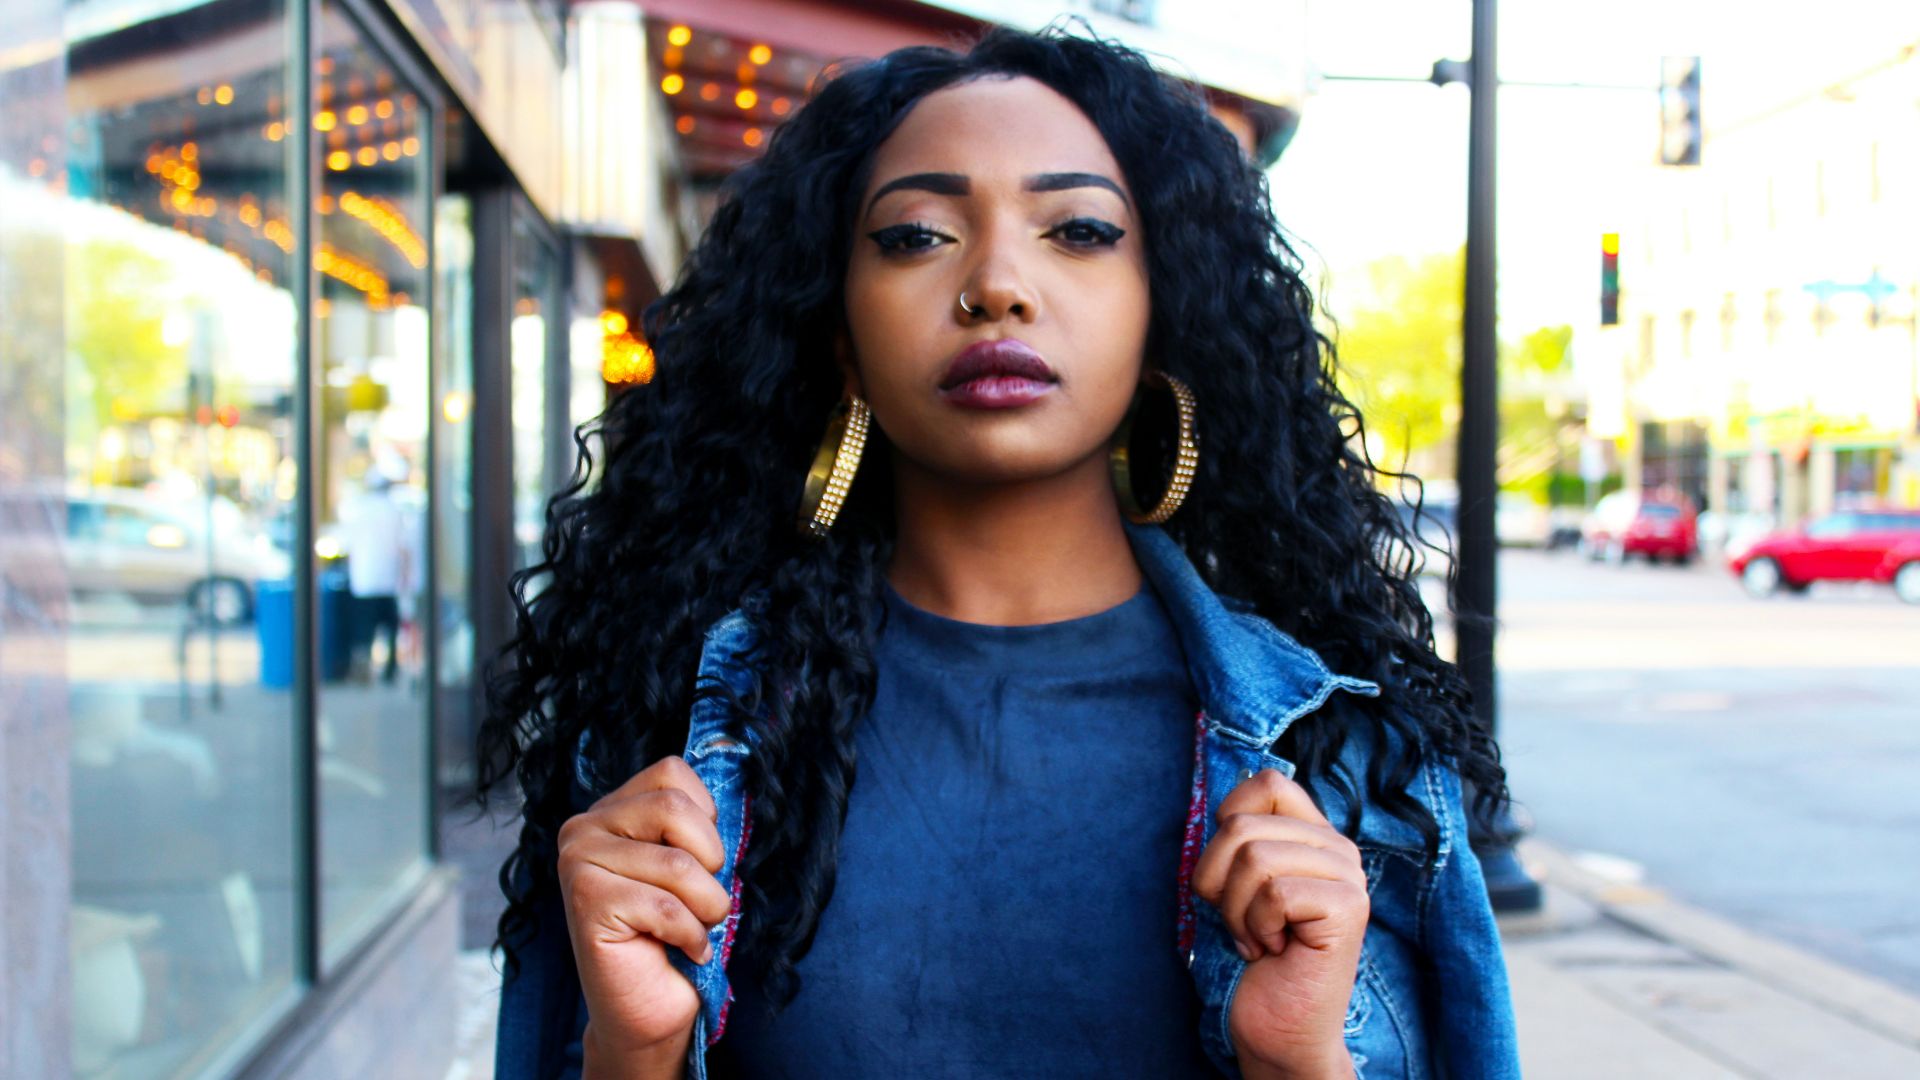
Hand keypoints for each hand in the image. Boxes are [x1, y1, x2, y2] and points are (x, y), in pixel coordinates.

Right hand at [557, 755, 731, 1073]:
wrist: (648, 1013)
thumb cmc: (678, 936)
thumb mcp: (695, 867)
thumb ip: (698, 826)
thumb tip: (735, 780)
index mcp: (611, 810)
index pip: (672, 773)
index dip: (706, 820)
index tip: (701, 863)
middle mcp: (584, 827)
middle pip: (674, 806)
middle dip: (710, 862)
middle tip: (701, 901)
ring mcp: (578, 863)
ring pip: (677, 864)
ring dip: (705, 907)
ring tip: (692, 929)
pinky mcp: (586, 902)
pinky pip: (666, 907)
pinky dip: (691, 936)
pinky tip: (682, 951)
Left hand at [1191, 768, 1368, 1078]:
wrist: (1277, 1026)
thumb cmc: (1251, 956)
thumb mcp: (1234, 885)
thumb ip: (1237, 841)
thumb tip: (1222, 809)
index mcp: (1312, 834)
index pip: (1267, 783)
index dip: (1229, 820)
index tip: (1231, 873)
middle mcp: (1337, 847)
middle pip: (1243, 826)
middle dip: (1217, 882)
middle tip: (1240, 922)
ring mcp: (1348, 875)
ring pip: (1255, 856)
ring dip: (1236, 910)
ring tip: (1257, 938)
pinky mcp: (1349, 906)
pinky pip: (1274, 893)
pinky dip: (1257, 927)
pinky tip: (1273, 949)